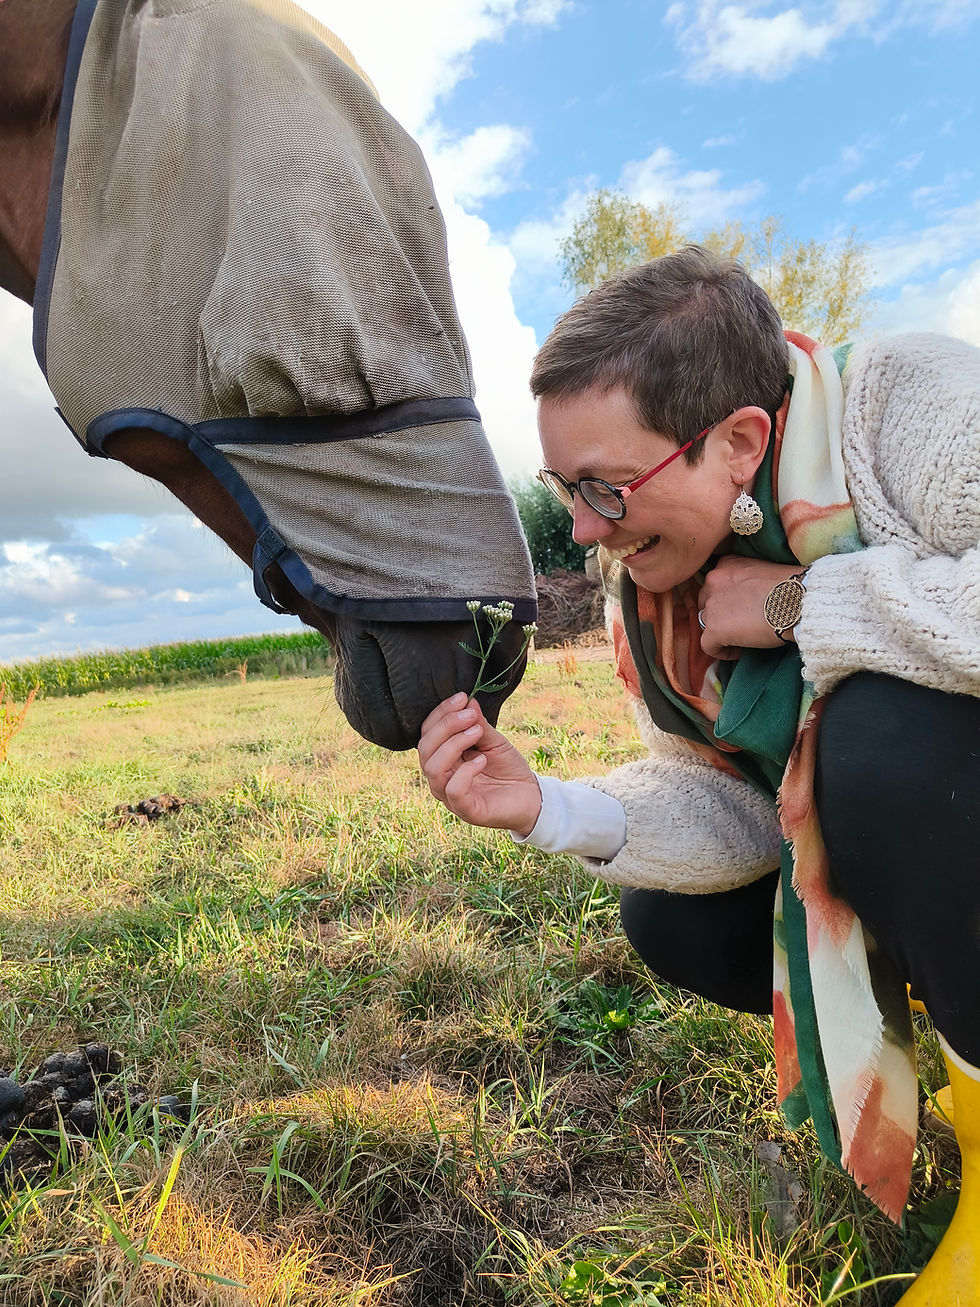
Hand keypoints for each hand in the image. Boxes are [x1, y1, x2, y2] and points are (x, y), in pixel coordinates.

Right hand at [418, 693, 541, 834]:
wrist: (531, 797)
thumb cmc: (508, 769)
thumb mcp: (494, 741)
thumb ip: (479, 724)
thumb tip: (467, 702)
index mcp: (443, 758)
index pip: (427, 733)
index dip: (441, 713)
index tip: (462, 698)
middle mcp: (441, 777)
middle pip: (424, 748)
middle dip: (446, 726)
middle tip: (471, 715)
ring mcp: (450, 795)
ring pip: (433, 768)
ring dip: (453, 744)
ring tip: (477, 732)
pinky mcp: (466, 810)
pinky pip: (453, 790)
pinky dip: (466, 771)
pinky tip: (482, 760)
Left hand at [697, 556, 804, 659]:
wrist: (797, 601)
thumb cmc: (790, 588)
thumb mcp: (762, 572)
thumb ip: (746, 582)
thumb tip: (748, 599)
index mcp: (725, 565)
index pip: (715, 586)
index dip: (726, 601)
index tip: (741, 610)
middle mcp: (713, 581)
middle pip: (707, 604)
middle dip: (720, 616)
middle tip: (741, 625)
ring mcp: (711, 606)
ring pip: (707, 624)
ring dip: (722, 633)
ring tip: (743, 639)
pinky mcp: (714, 630)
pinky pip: (708, 646)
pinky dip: (723, 652)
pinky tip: (740, 652)